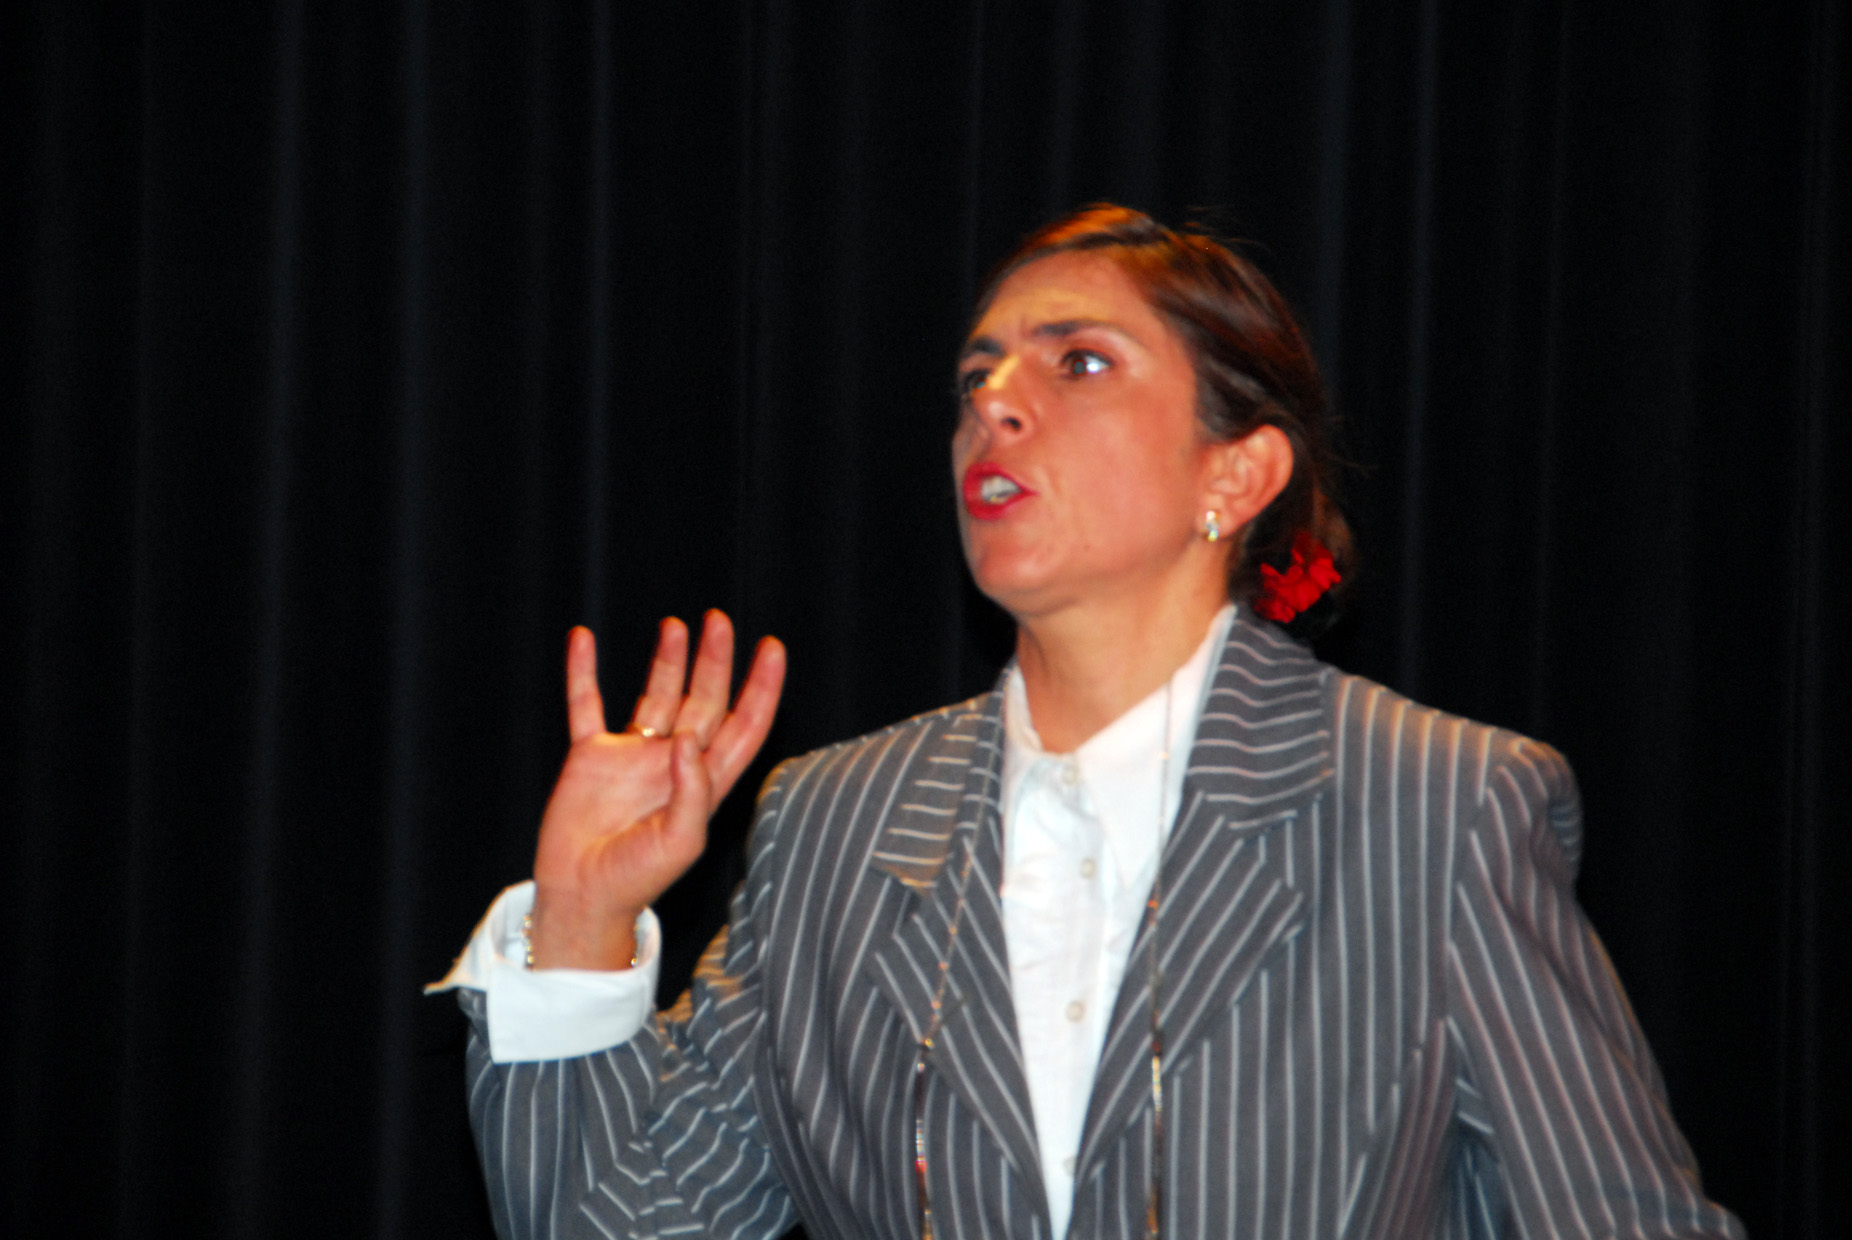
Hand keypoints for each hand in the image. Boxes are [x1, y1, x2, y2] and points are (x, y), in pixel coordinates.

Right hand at [529, 611, 785, 969]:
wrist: (583, 896)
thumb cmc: (637, 880)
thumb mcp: (680, 843)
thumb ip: (693, 791)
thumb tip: (690, 738)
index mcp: (705, 782)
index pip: (744, 725)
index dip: (761, 688)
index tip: (771, 648)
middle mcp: (674, 762)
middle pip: (705, 700)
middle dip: (715, 661)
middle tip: (720, 622)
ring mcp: (633, 756)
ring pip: (658, 695)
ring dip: (667, 661)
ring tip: (676, 626)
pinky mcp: (591, 756)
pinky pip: (587, 704)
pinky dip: (583, 671)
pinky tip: (582, 638)